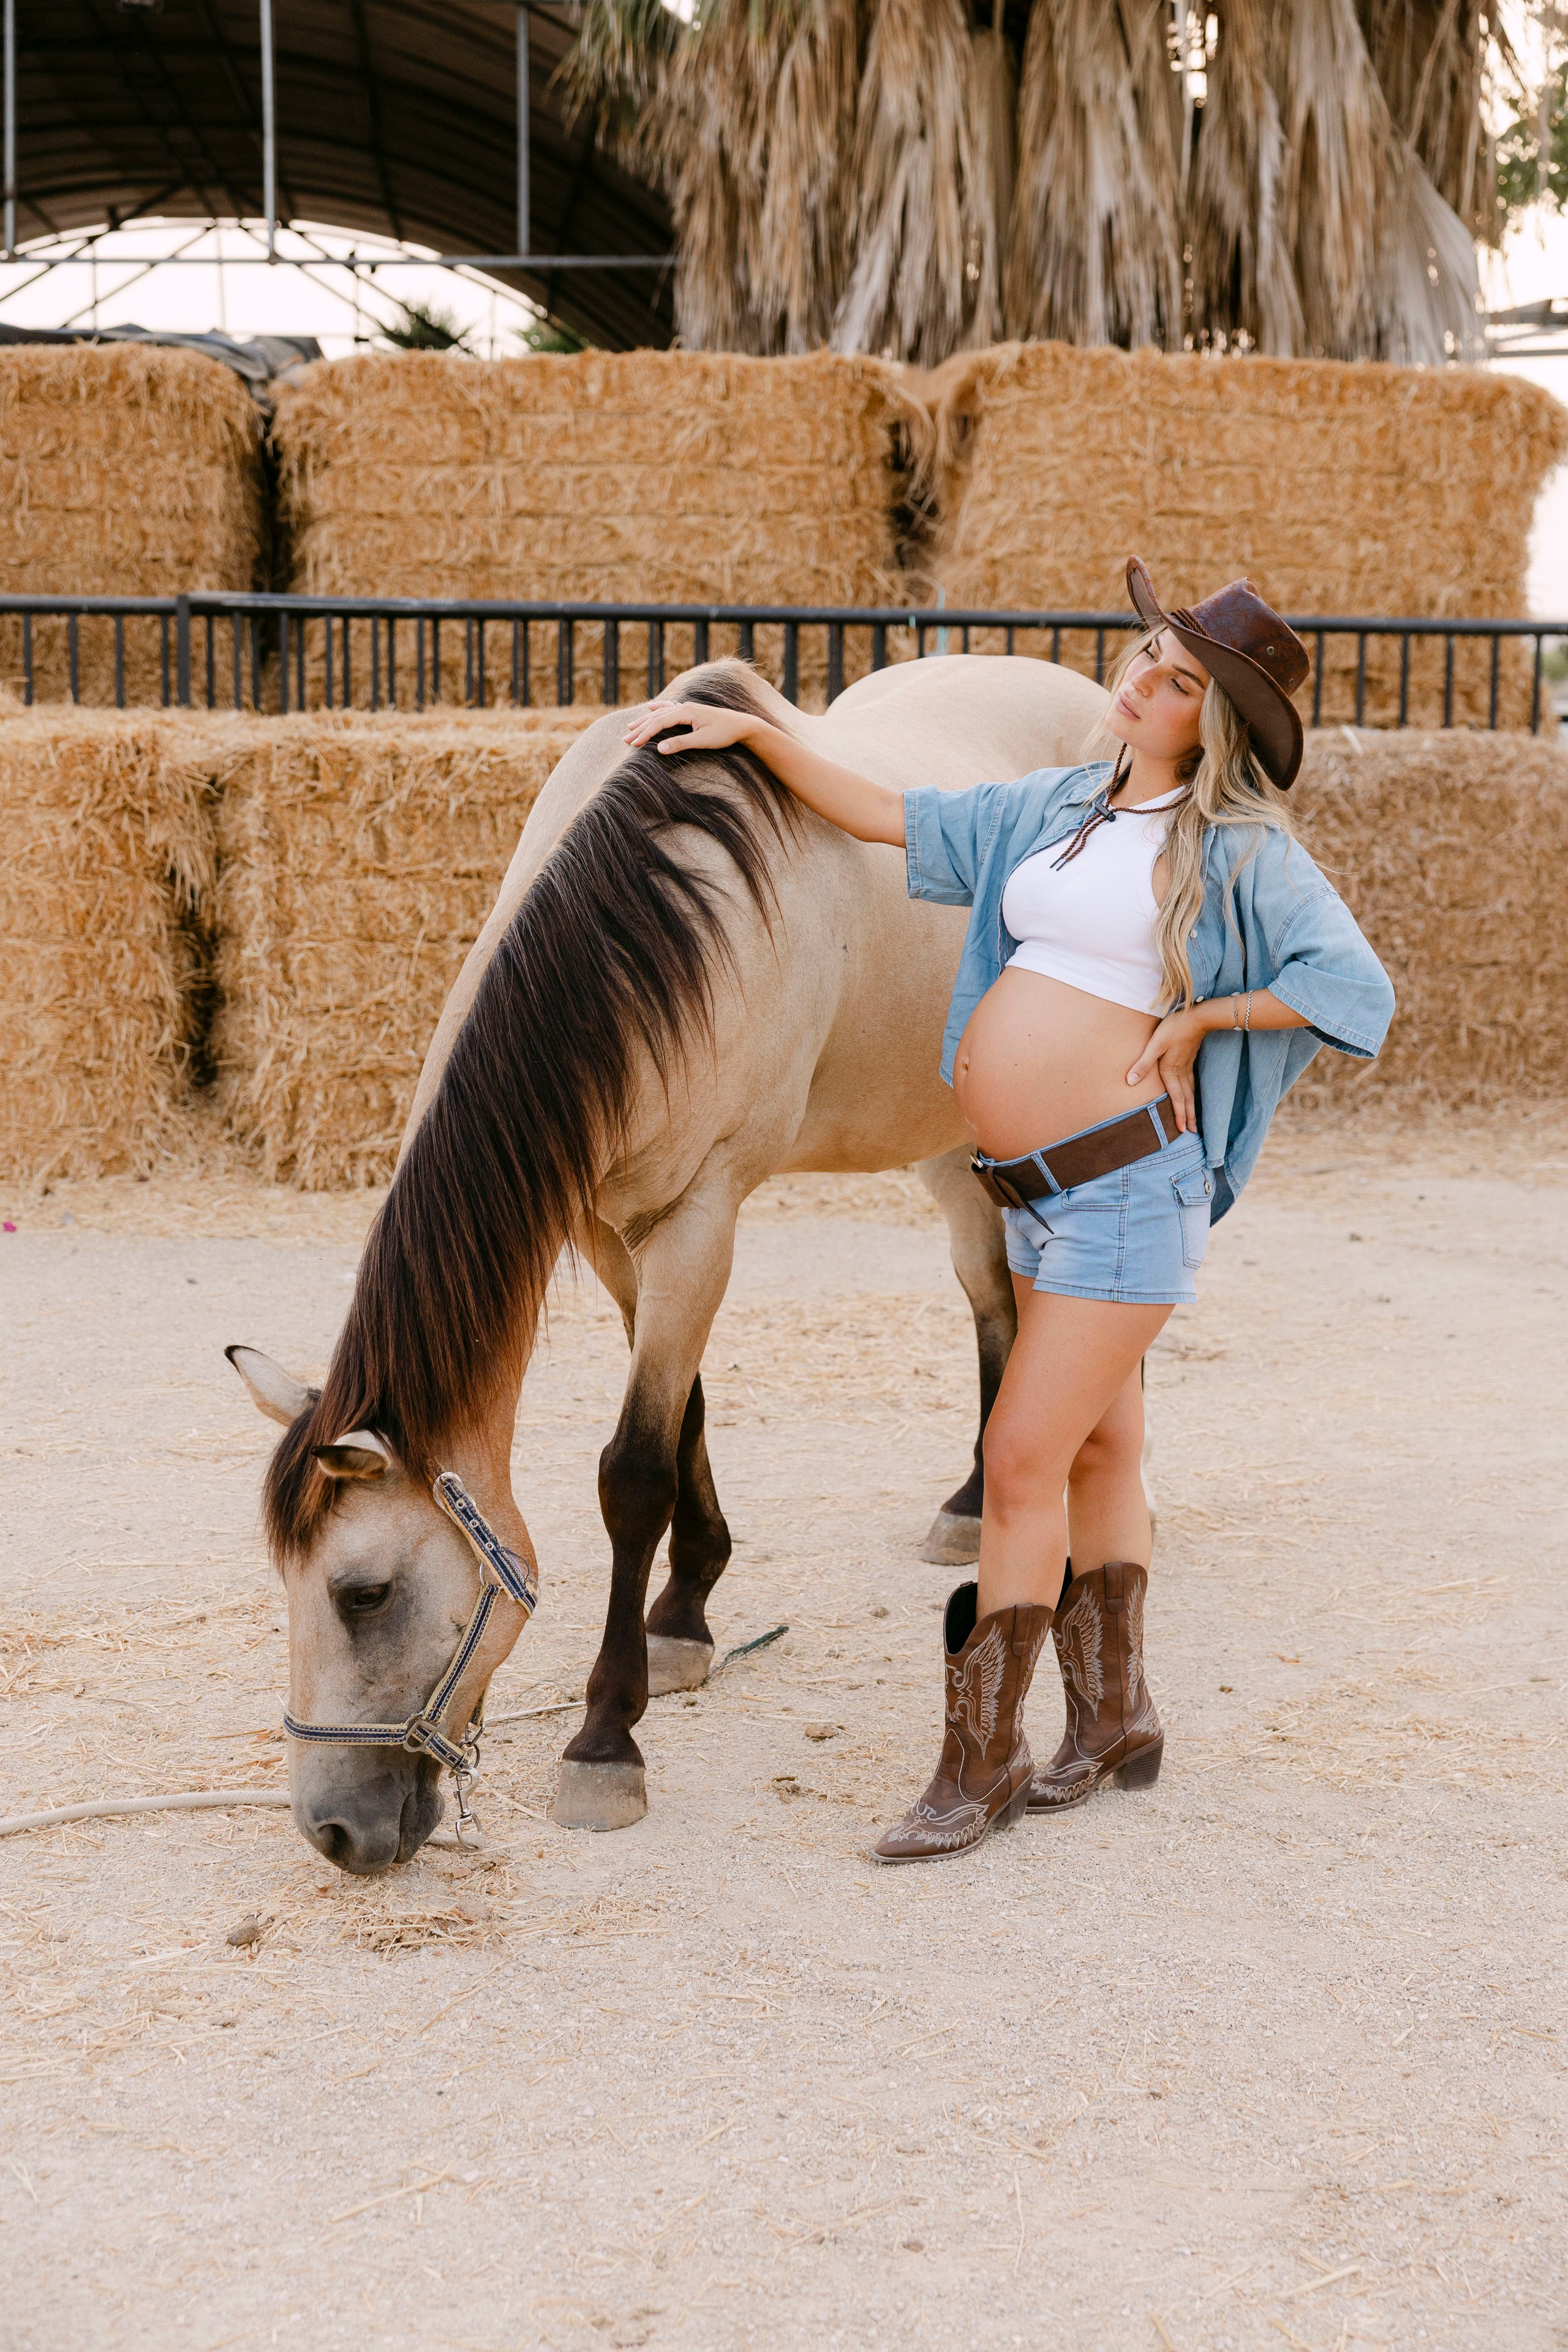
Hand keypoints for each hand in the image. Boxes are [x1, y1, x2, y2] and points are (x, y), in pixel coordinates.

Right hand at [622, 698, 757, 754]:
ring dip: (645, 721)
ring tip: (631, 727)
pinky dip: (659, 709)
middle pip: (657, 717)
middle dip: (640, 728)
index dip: (645, 733)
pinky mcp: (691, 711)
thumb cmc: (725, 733)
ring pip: (661, 713)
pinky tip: (651, 708)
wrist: (742, 725)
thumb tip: (659, 749)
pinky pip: (670, 708)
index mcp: (686, 712)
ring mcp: (687, 707)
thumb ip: (681, 743)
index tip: (633, 744)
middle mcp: (684, 706)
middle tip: (625, 740)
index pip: (659, 722)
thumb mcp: (703, 741)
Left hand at [1126, 1006, 1206, 1133]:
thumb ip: (1143, 1063)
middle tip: (1192, 1131)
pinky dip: (1193, 1094)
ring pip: (1191, 1092)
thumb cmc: (1174, 1029)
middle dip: (1189, 1116)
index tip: (1182, 1129)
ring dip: (1193, 1107)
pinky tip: (1192, 1095)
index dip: (1179, 1114)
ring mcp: (1187, 1066)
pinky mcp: (1190, 1060)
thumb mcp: (1155, 1044)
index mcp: (1171, 1071)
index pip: (1177, 1098)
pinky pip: (1192, 1083)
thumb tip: (1130, 1081)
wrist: (1196, 1018)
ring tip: (1195, 1119)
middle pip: (1187, 1098)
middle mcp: (1181, 1072)